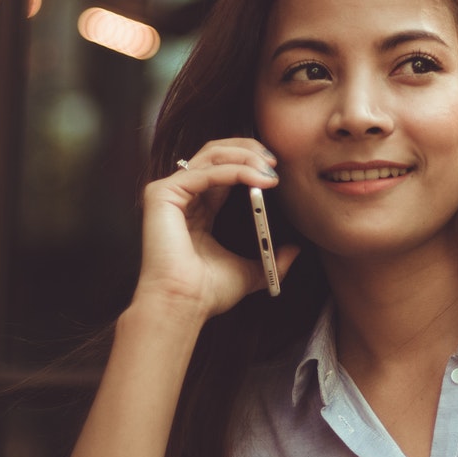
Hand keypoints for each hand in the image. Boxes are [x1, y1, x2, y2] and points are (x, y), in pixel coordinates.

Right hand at [133, 137, 300, 319]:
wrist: (184, 305)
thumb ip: (270, 259)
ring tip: (270, 170)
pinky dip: (234, 171)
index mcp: (199, 208)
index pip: (224, 169)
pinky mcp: (162, 194)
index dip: (250, 162)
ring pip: (211, 155)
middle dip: (249, 151)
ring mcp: (169, 193)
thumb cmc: (207, 292)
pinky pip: (205, 172)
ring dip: (245, 158)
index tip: (277, 168)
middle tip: (275, 161)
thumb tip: (295, 250)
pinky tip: (256, 179)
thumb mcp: (250, 271)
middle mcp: (182, 195)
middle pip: (216, 153)